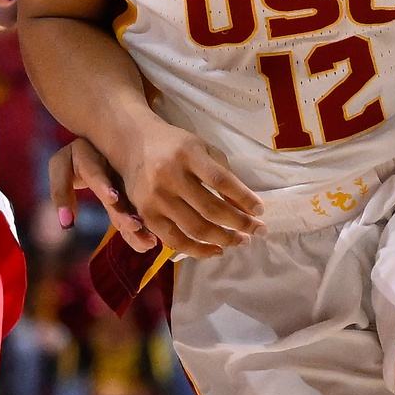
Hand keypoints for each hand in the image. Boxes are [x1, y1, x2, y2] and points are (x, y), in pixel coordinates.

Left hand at [48, 137, 154, 252]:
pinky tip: (150, 243)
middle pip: (120, 191)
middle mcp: (114, 168)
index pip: (96, 173)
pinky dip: (141, 227)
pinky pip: (136, 211)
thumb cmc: (74, 160)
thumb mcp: (61, 169)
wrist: (94, 147)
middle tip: (135, 226)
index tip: (113, 198)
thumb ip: (61, 193)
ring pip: (132, 203)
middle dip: (126, 211)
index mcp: (92, 160)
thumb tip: (66, 223)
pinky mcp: (135, 192)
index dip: (104, 185)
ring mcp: (128, 180)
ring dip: (140, 223)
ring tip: (149, 241)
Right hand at [106, 120, 265, 258]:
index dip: (243, 198)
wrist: (133, 143)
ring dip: (224, 239)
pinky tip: (216, 251)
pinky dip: (198, 250)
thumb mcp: (202, 149)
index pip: (221, 180)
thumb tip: (247, 209)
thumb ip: (225, 175)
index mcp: (187, 154)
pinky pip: (175, 240)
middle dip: (239, 224)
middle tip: (258, 231)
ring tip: (241, 241)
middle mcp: (169, 175)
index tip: (261, 211)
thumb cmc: (176, 147)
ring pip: (195, 228)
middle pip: (210, 208)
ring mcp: (156, 198)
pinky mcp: (147, 215)